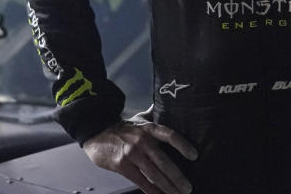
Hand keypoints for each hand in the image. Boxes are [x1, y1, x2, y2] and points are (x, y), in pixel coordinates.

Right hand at [83, 111, 197, 193]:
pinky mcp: (122, 165)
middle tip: (188, 188)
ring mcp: (132, 153)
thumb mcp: (139, 118)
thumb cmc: (121, 127)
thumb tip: (167, 104)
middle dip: (177, 177)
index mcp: (149, 128)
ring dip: (167, 187)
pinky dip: (151, 191)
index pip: (169, 135)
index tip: (195, 155)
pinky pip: (140, 181)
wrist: (95, 132)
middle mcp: (142, 140)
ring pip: (153, 174)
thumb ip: (154, 115)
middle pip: (163, 161)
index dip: (183, 145)